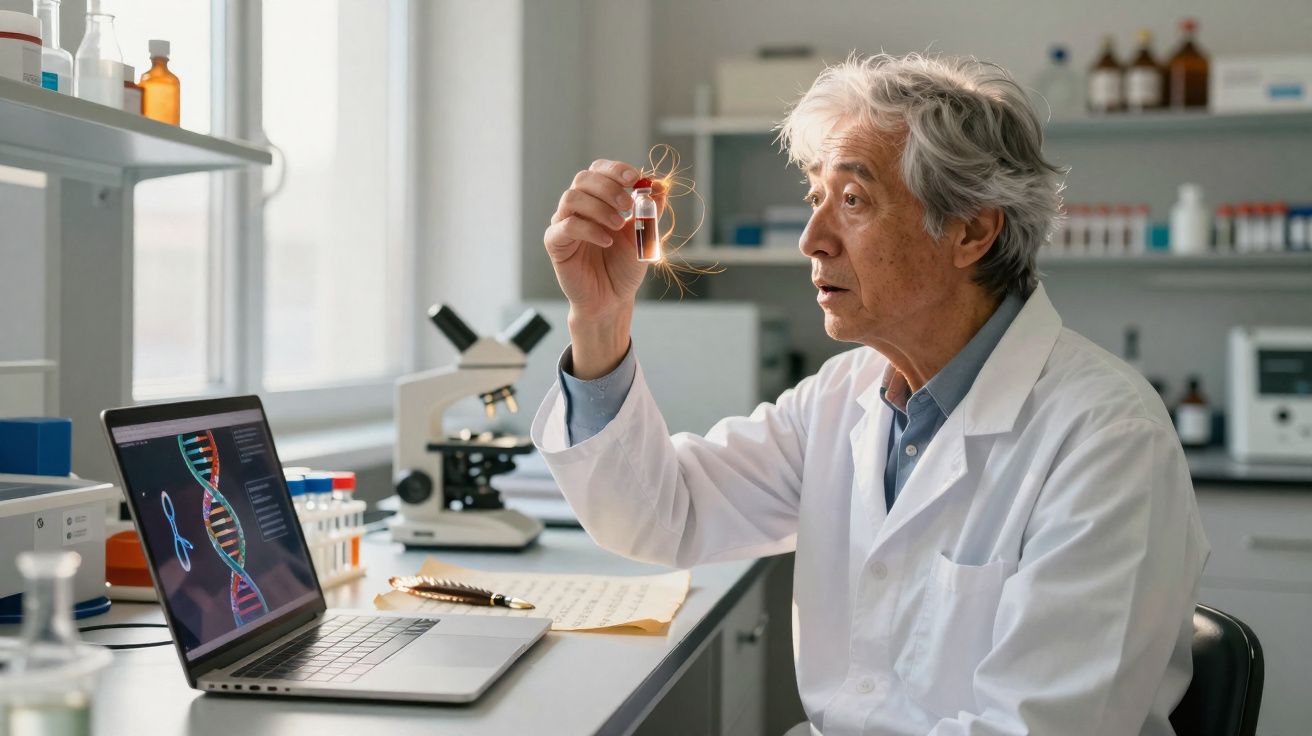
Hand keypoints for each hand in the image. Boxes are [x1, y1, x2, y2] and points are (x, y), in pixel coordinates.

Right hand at [544, 159, 663, 377]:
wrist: (612, 299)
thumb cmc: (625, 266)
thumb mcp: (645, 235)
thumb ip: (651, 211)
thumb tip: (660, 186)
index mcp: (598, 199)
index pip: (599, 170)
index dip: (615, 169)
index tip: (635, 179)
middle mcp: (578, 207)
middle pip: (583, 178)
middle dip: (609, 187)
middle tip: (628, 206)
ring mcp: (564, 223)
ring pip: (571, 198)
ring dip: (599, 207)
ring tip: (619, 225)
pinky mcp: (556, 244)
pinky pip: (566, 227)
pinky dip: (589, 229)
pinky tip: (606, 241)